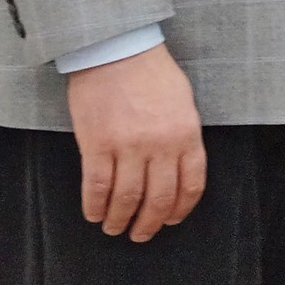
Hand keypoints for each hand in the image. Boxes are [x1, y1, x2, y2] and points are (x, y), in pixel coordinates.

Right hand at [64, 43, 205, 242]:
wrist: (117, 50)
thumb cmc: (152, 73)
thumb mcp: (183, 104)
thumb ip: (183, 137)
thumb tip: (177, 170)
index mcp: (187, 135)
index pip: (190, 186)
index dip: (179, 210)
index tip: (170, 220)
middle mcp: (161, 145)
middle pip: (158, 200)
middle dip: (149, 224)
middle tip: (140, 234)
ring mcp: (128, 147)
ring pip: (126, 199)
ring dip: (119, 220)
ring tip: (114, 228)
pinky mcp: (96, 145)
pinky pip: (96, 187)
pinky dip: (94, 207)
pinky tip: (94, 214)